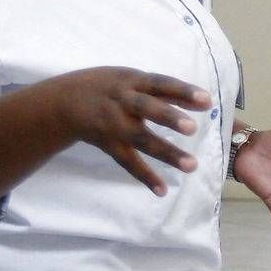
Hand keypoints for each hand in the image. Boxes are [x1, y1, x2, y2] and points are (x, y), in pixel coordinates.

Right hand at [44, 67, 212, 194]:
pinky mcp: (109, 145)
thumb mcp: (134, 80)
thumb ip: (169, 92)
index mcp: (132, 81)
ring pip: (140, 139)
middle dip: (169, 118)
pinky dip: (144, 176)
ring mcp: (114, 125)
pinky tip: (162, 190)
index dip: (183, 91)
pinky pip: (127, 162)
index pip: (160, 84)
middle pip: (147, 109)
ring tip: (191, 165)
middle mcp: (122, 102)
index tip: (207, 100)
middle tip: (192, 129)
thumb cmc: (110, 87)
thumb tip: (205, 103)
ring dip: (166, 152)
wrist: (63, 102)